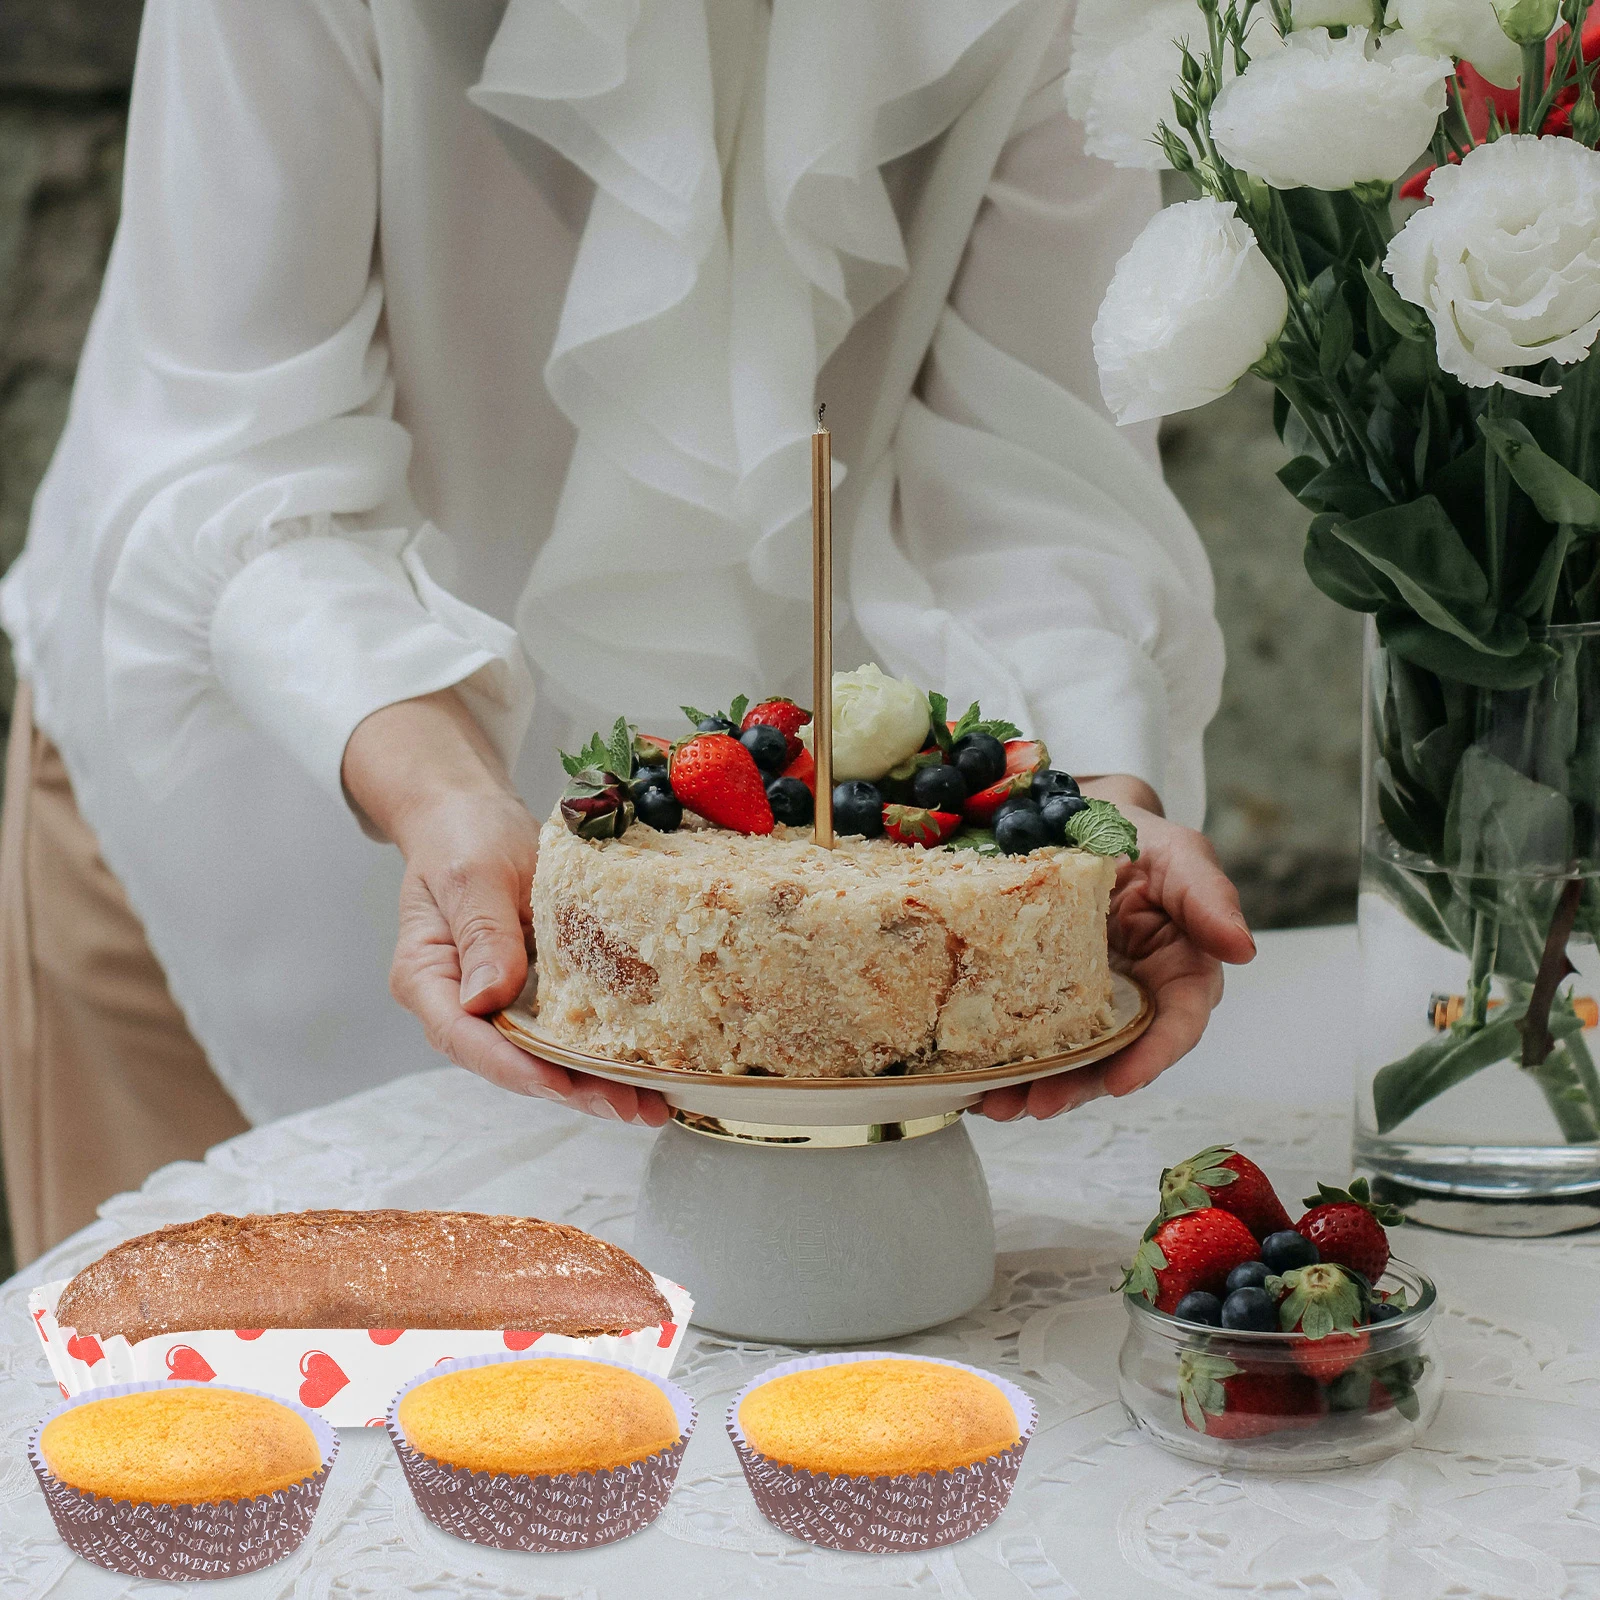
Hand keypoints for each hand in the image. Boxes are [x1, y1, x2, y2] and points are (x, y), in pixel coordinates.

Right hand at [343, 692, 668, 1125]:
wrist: (472, 810)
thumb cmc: (463, 834)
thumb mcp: (472, 874)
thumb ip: (481, 933)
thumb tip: (487, 998)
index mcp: (429, 978)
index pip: (465, 1038)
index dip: (515, 1067)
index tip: (561, 1084)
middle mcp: (462, 1001)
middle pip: (511, 1060)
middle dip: (572, 1090)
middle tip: (631, 1108)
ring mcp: (500, 998)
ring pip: (543, 1053)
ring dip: (595, 1081)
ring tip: (651, 1105)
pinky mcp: (535, 988)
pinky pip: (566, 1025)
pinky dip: (602, 1047)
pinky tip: (646, 1065)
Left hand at [977, 776, 1253, 1121]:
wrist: (1079, 817)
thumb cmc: (1139, 836)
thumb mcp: (1179, 853)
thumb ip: (1209, 896)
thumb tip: (1243, 949)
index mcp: (1181, 969)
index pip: (1178, 1023)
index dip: (1152, 1056)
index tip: (1120, 1082)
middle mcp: (1137, 997)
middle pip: (1116, 1055)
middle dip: (1078, 1087)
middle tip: (1036, 1105)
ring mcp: (1088, 1001)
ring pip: (1070, 1057)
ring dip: (1035, 1086)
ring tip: (995, 1104)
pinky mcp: (1042, 995)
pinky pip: (1031, 1035)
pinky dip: (1006, 1061)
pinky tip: (973, 1080)